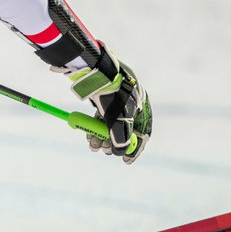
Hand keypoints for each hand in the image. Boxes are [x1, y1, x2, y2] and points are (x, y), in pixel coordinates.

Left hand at [58, 44, 151, 162]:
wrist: (93, 70)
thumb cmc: (111, 94)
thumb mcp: (118, 118)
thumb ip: (121, 137)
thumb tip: (120, 153)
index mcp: (141, 105)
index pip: (142, 132)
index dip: (134, 148)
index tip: (126, 161)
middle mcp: (130, 104)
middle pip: (124, 131)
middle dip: (113, 143)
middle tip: (104, 150)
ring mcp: (115, 101)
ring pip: (110, 126)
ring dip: (101, 138)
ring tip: (92, 144)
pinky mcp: (102, 100)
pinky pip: (100, 119)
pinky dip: (95, 128)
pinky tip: (88, 136)